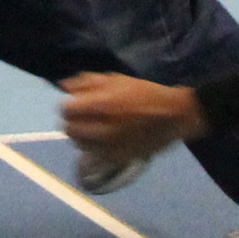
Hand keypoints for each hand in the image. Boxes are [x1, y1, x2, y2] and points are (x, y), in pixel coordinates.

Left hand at [59, 73, 206, 159]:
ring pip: (78, 144)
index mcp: (102, 105)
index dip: (68, 105)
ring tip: (91, 127)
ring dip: (80, 134)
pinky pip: (93, 154)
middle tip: (81, 116)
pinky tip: (101, 138)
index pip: (66, 110)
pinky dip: (92, 146)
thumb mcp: (116, 79)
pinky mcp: (118, 158)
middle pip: (69, 129)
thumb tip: (64, 86)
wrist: (174, 115)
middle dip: (72, 120)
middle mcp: (103, 129)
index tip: (75, 103)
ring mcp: (110, 147)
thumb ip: (87, 82)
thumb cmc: (144, 93)